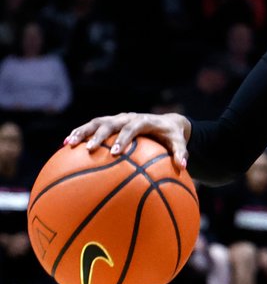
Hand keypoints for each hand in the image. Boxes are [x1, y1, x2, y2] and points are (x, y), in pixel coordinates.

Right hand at [65, 111, 191, 170]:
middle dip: (98, 136)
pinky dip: (79, 133)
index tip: (116, 153)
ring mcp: (117, 118)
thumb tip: (183, 167)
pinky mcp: (110, 122)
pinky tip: (65, 145)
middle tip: (89, 150)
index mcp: (144, 121)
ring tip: (68, 144)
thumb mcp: (179, 142)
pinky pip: (92, 126)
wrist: (167, 122)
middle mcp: (128, 117)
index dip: (124, 138)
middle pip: (110, 123)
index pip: (132, 127)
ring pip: (96, 122)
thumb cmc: (172, 136)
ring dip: (82, 132)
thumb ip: (180, 153)